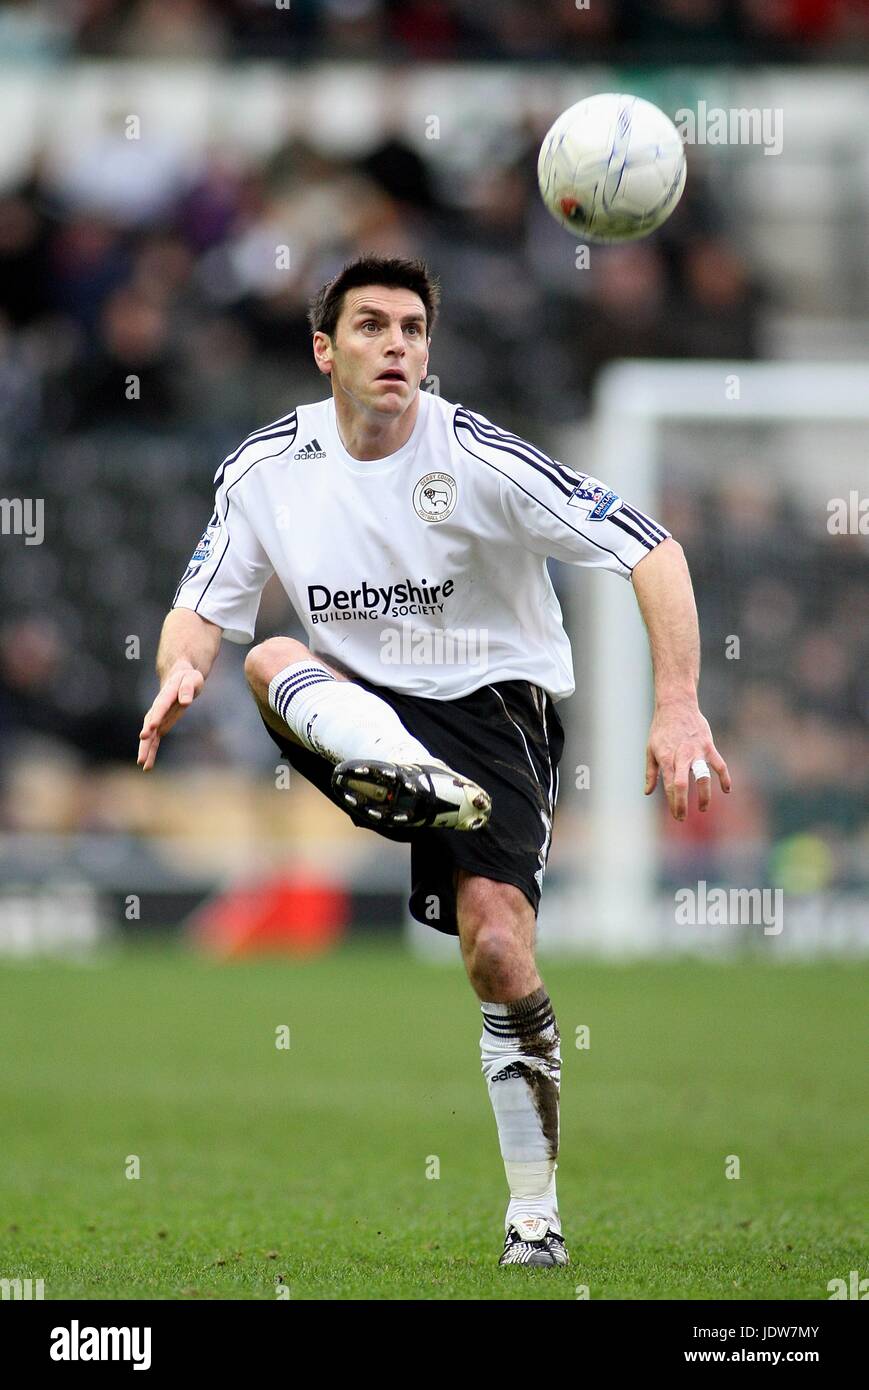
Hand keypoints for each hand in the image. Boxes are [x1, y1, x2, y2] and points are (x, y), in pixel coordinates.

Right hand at [137, 664, 203, 771]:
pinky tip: (147, 766)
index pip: (161, 706)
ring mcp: (158, 717)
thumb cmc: (188, 678)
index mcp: (166, 694)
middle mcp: (158, 707)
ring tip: (142, 763)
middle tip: (142, 745)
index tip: (151, 727)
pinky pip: (155, 740)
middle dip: (147, 734)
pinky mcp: (161, 725)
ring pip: (150, 734)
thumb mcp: (193, 679)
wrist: (180, 677)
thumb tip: (186, 701)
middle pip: (150, 722)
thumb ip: (188, 688)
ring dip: (146, 748)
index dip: (156, 716)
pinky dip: (151, 752)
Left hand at [644, 696, 730, 820]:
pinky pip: (720, 765)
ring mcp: (697, 752)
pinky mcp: (708, 746)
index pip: (670, 786)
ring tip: (703, 808)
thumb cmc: (661, 729)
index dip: (673, 803)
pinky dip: (725, 778)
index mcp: (666, 759)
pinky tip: (727, 790)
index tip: (676, 815)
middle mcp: (682, 757)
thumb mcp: (650, 750)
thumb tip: (648, 792)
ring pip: (703, 778)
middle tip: (682, 818)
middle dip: (682, 804)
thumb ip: (650, 773)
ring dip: (704, 796)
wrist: (677, 706)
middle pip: (682, 785)